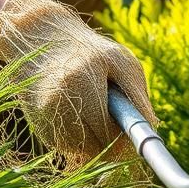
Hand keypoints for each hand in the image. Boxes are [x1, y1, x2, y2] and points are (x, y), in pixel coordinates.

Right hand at [0, 0, 156, 160]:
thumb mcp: (120, 61)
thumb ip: (137, 94)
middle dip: (107, 141)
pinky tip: (77, 113)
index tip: (128, 137)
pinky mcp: (36, 121)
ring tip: (95, 113)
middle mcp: (56, 99)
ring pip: (78, 149)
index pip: (105, 133)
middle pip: (91, 146)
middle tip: (114, 123)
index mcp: (81, 81)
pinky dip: (75, 136)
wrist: (39, 38)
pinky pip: (64, 144)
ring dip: (91, 141)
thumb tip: (153, 127)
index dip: (121, 140)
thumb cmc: (89, 50)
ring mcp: (42, 112)